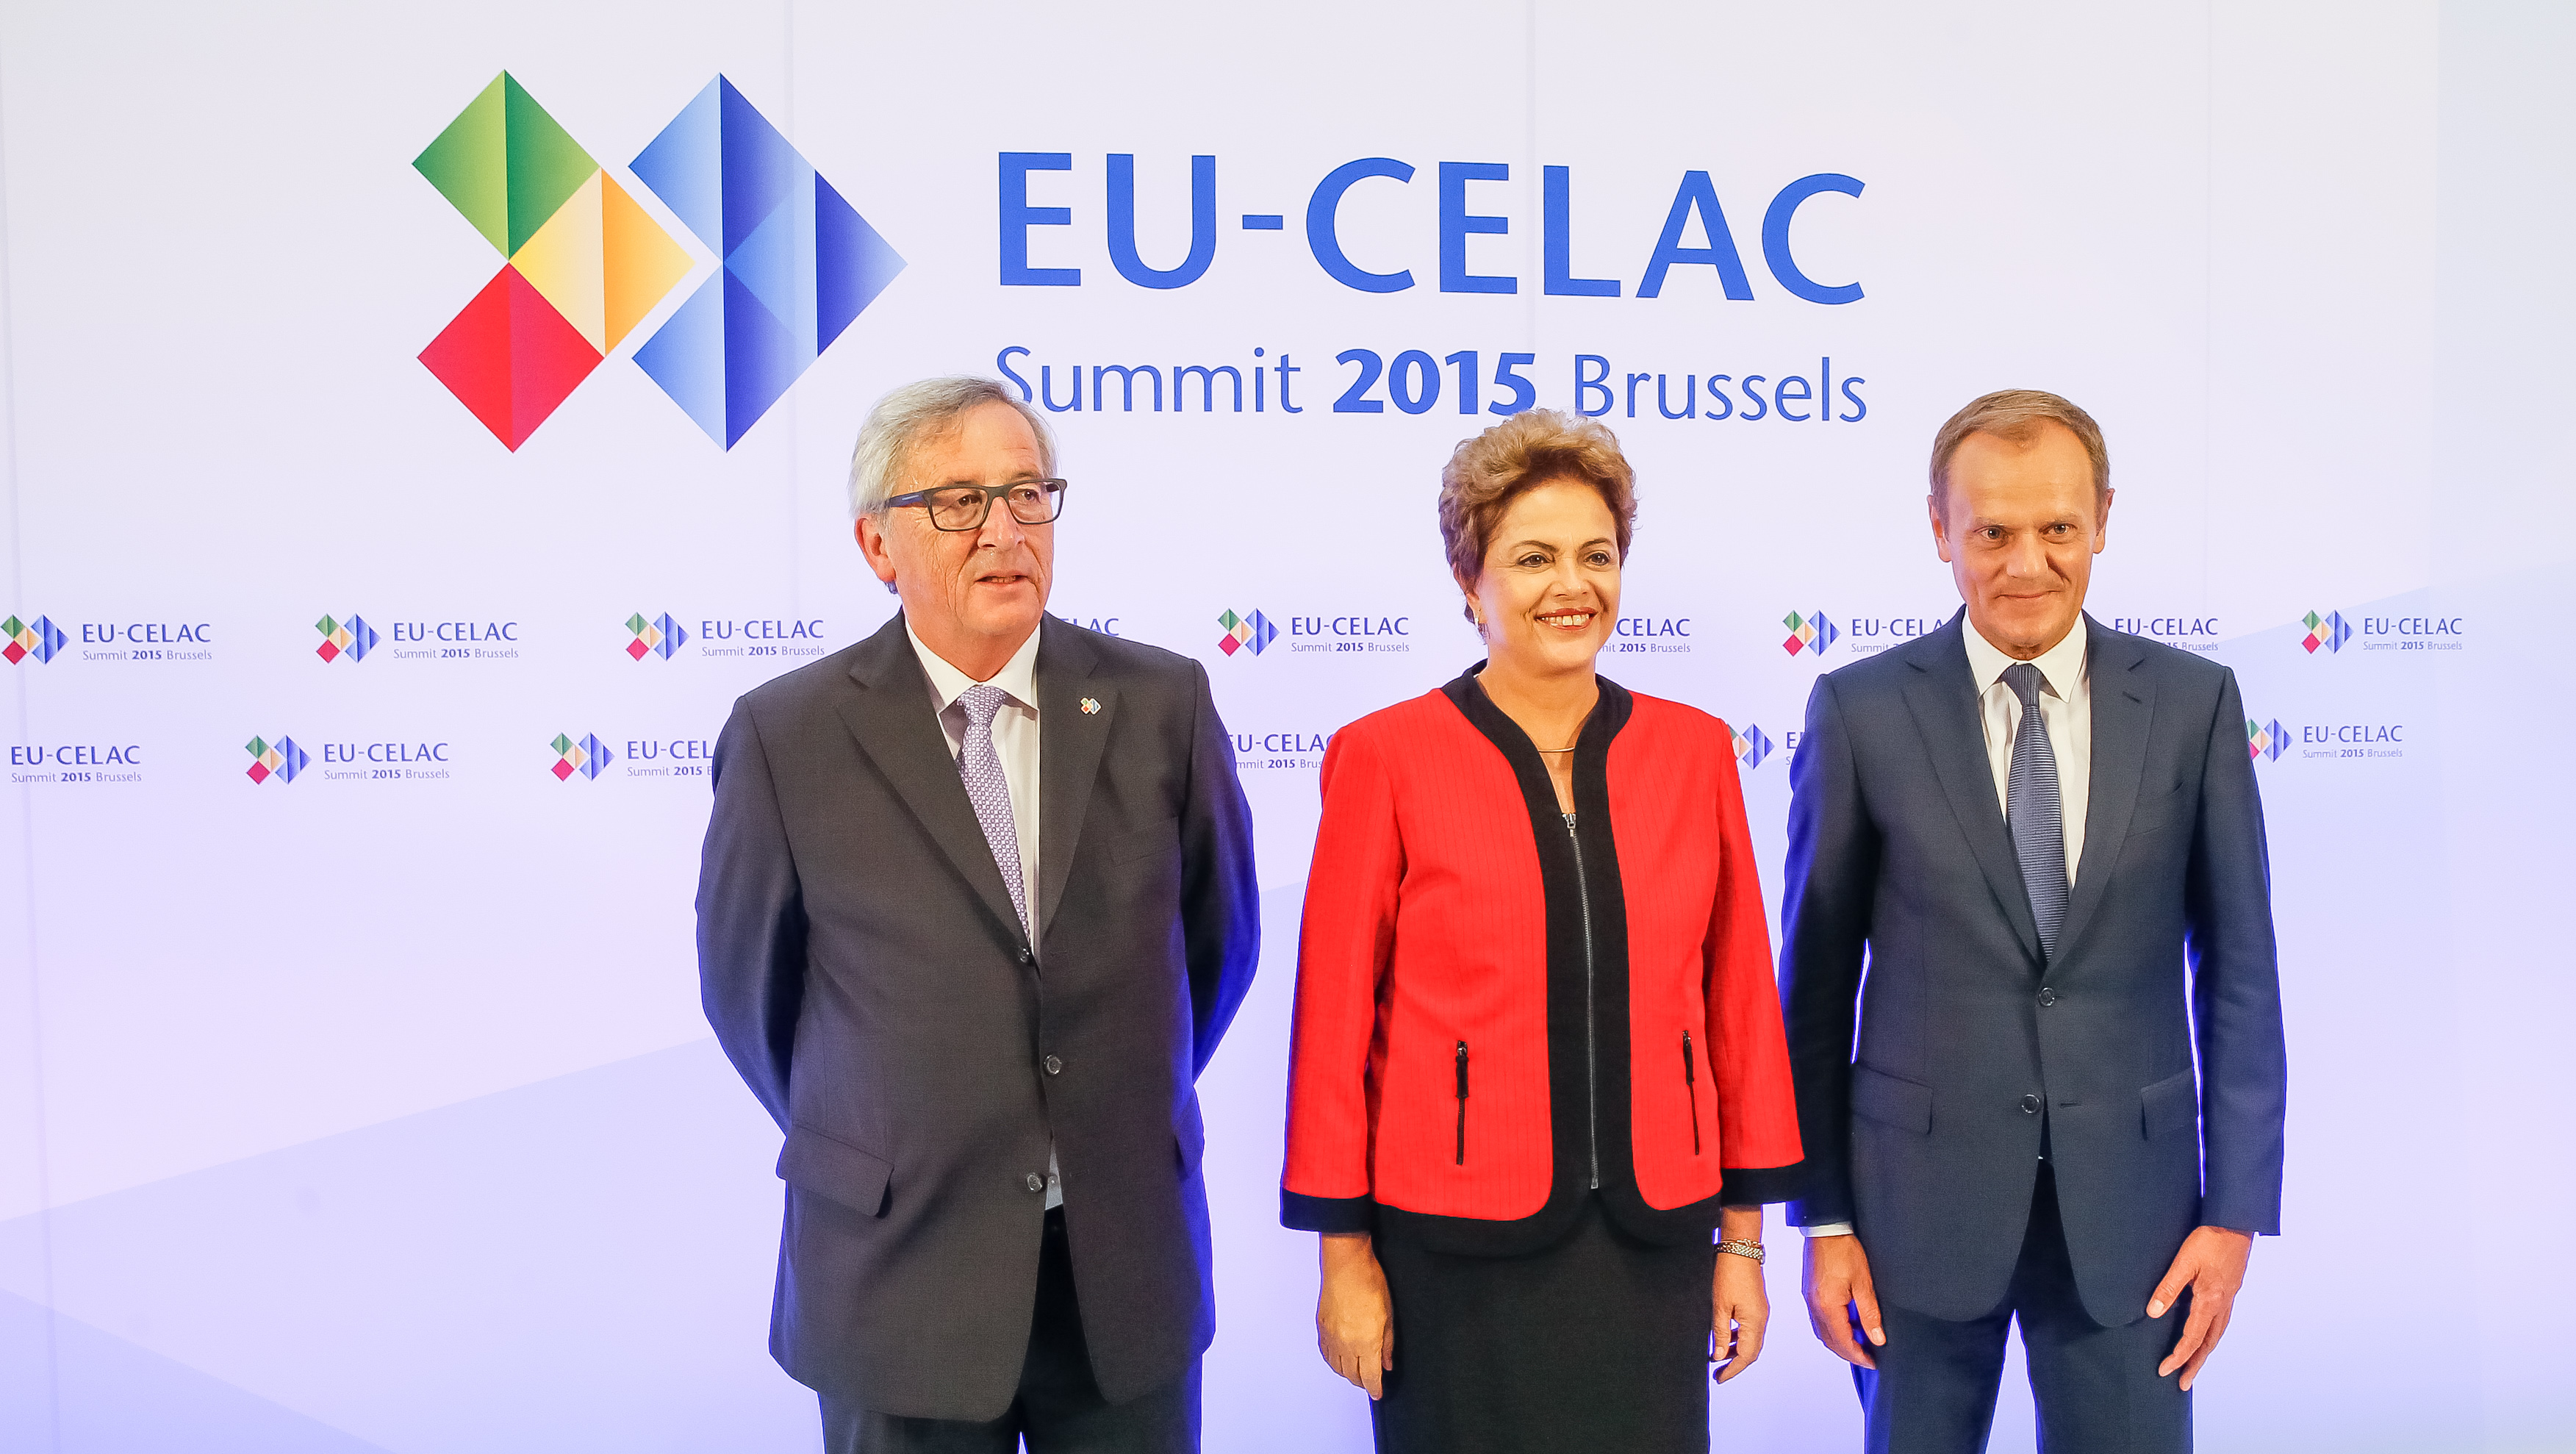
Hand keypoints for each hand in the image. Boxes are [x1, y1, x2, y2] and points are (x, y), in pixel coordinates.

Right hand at [1317, 1233, 1393, 1398]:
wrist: (1346, 1266)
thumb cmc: (1370, 1284)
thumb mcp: (1388, 1316)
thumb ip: (1387, 1344)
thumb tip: (1387, 1363)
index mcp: (1366, 1344)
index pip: (1370, 1377)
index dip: (1375, 1389)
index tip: (1378, 1393)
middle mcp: (1346, 1345)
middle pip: (1352, 1376)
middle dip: (1363, 1382)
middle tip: (1370, 1382)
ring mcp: (1332, 1337)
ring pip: (1337, 1367)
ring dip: (1347, 1374)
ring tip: (1356, 1372)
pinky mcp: (1322, 1328)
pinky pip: (1326, 1354)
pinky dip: (1333, 1361)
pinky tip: (1339, 1359)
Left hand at [1710, 1224, 1768, 1384]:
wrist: (1740, 1250)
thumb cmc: (1729, 1275)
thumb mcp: (1719, 1307)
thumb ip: (1720, 1334)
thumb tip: (1719, 1356)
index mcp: (1754, 1323)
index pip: (1746, 1356)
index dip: (1733, 1370)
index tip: (1719, 1379)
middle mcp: (1762, 1320)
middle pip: (1751, 1351)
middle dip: (1735, 1364)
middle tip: (1718, 1373)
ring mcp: (1761, 1313)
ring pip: (1751, 1341)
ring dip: (1736, 1351)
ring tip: (1719, 1358)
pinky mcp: (1757, 1306)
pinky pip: (1750, 1330)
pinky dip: (1739, 1338)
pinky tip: (1726, 1338)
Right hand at [1802, 1233, 1885, 1368]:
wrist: (1825, 1229)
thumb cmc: (1844, 1250)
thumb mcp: (1863, 1282)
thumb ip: (1870, 1313)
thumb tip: (1877, 1339)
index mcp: (1827, 1306)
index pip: (1843, 1342)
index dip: (1858, 1355)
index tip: (1872, 1363)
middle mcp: (1814, 1306)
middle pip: (1830, 1341)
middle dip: (1848, 1353)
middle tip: (1867, 1358)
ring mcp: (1809, 1300)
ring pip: (1823, 1332)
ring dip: (1840, 1342)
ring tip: (1859, 1344)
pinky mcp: (1809, 1293)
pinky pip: (1819, 1321)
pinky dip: (1832, 1330)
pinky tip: (1846, 1326)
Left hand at [2148, 1225, 2252, 1389]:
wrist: (2236, 1222)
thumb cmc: (2208, 1240)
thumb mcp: (2183, 1262)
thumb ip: (2167, 1289)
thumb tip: (2152, 1314)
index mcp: (2210, 1301)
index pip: (2192, 1338)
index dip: (2178, 1357)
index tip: (2164, 1371)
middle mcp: (2223, 1304)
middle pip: (2208, 1344)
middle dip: (2195, 1364)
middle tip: (2183, 1383)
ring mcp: (2229, 1298)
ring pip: (2216, 1334)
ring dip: (2204, 1352)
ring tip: (2193, 1366)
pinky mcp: (2230, 1290)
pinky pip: (2220, 1322)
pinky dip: (2211, 1336)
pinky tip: (2205, 1334)